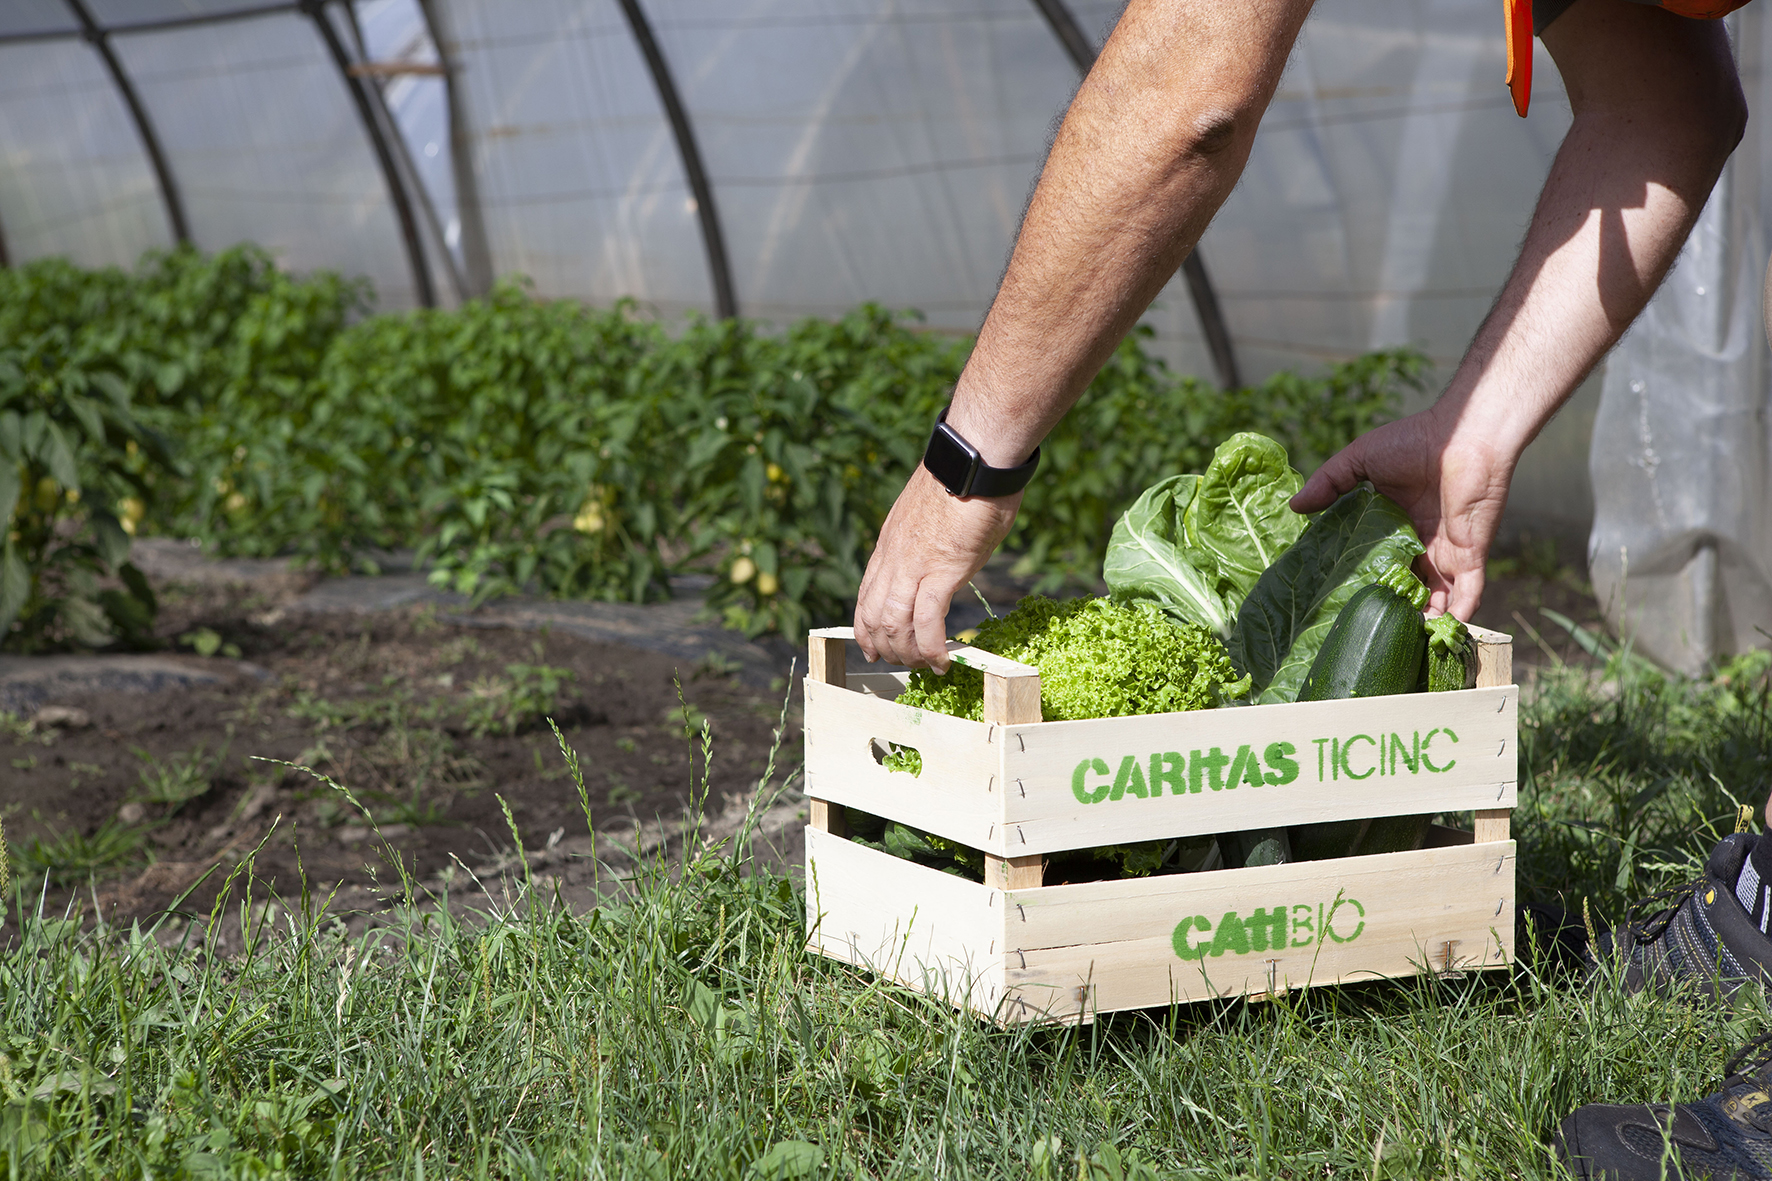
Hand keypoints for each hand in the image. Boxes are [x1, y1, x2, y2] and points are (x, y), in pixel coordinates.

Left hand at [854, 466, 1020, 670]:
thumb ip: (926, 540)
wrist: (975, 458)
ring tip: (925, 665)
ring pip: (894, 623)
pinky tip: (943, 661)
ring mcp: (914, 565)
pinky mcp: (942, 570)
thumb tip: (939, 556)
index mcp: (889, 544)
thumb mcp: (931, 516)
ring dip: (908, 652)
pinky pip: (927, 620)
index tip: (873, 648)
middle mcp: (893, 558)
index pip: (865, 595)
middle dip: (884, 647)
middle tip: (903, 663)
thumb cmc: (965, 479)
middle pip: (873, 616)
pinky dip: (931, 647)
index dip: (865, 628)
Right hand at [1290, 410, 1513, 621]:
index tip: (1342, 603)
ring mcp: (1447, 553)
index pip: (1378, 563)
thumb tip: (1294, 506)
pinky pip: (1467, 594)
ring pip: (1436, 599)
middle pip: (1406, 587)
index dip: (1364, 582)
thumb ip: (1329, 483)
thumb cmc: (1414, 441)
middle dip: (1392, 609)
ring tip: (1400, 643)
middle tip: (1366, 632)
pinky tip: (1439, 635)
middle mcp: (1422, 544)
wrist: (1464, 436)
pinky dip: (1458, 616)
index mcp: (1396, 525)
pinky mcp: (1471, 557)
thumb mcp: (1360, 460)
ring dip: (1423, 621)